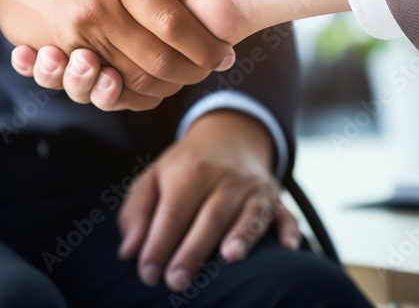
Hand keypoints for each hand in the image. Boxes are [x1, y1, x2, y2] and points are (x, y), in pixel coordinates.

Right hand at [12, 0, 347, 104]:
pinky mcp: (155, 75)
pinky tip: (100, 80)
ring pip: (89, 83)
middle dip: (53, 71)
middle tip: (49, 58)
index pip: (58, 30)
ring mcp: (134, 52)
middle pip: (71, 63)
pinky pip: (121, 96)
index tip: (26, 51)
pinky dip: (105, 96)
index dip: (38, 51)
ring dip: (74, 83)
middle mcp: (114, 26)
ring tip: (67, 64)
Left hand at [117, 111, 301, 291]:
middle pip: (210, 215)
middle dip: (194, 250)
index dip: (159, 244)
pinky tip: (287, 248)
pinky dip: (289, 230)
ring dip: (243, 234)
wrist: (229, 137)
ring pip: (250, 213)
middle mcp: (226, 177)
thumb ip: (136, 212)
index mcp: (191, 171)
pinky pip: (286, 213)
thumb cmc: (185, 168)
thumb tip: (129, 251)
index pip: (173, 212)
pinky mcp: (275, 198)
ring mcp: (254, 187)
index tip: (148, 273)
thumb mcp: (153, 178)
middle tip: (176, 281)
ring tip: (229, 258)